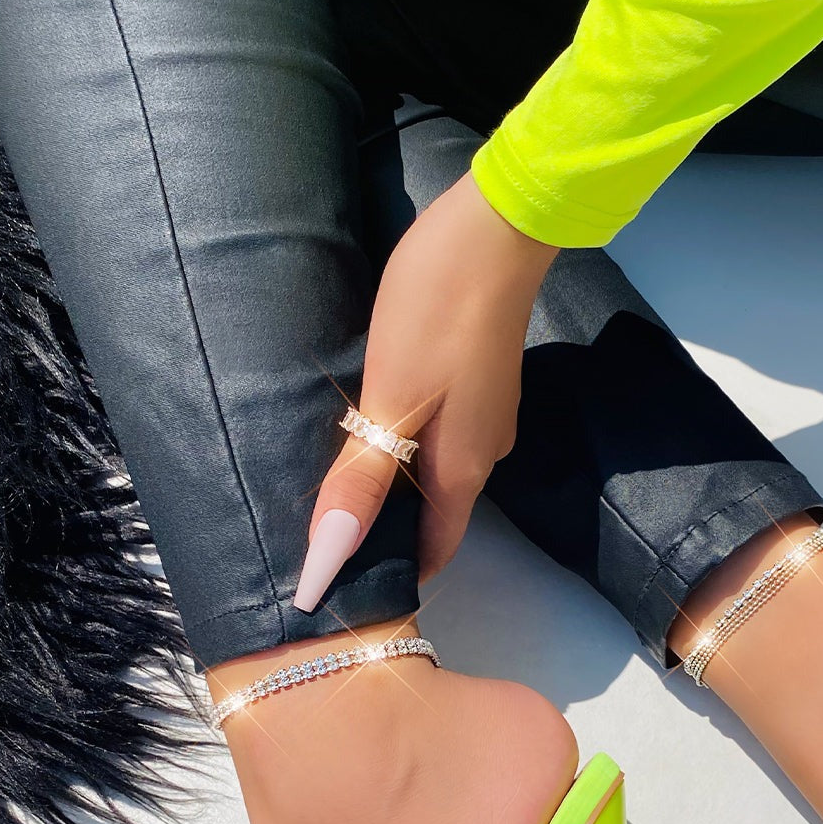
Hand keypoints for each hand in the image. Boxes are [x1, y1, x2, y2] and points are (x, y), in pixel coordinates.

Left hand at [293, 172, 558, 609]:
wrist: (498, 227)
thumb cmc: (438, 312)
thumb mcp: (390, 400)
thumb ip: (361, 481)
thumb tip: (329, 559)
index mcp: (462, 470)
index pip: (432, 552)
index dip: (393, 577)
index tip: (345, 595)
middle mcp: (483, 453)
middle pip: (433, 514)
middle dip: (387, 533)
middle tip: (323, 542)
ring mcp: (487, 414)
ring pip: (434, 471)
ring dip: (393, 484)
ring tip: (336, 484)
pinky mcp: (481, 380)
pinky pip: (439, 434)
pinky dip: (405, 445)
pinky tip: (373, 425)